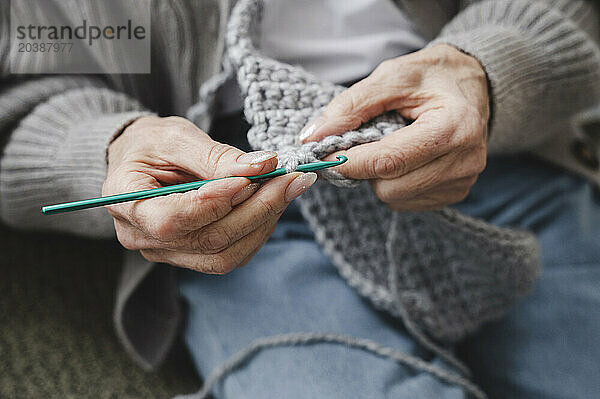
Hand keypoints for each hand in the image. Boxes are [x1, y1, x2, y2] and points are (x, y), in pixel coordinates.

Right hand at [104, 116, 316, 273]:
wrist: (140, 161)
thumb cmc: (150, 144)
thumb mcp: (175, 137)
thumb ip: (216, 156)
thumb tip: (262, 166)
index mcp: (126, 202)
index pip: (172, 219)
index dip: (215, 202)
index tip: (252, 177)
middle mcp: (141, 237)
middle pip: (208, 240)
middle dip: (257, 209)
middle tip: (290, 179)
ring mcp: (166, 252)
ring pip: (225, 254)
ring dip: (264, 222)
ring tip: (287, 188)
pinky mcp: (190, 256)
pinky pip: (231, 254)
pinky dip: (258, 230)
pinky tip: (272, 203)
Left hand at [299, 44, 488, 210]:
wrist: (474, 84)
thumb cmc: (432, 77)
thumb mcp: (390, 77)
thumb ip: (351, 106)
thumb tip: (314, 136)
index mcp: (454, 127)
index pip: (388, 161)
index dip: (349, 162)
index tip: (324, 154)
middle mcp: (465, 160)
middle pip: (389, 186)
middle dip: (365, 168)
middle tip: (362, 142)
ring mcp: (463, 181)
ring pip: (395, 198)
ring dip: (379, 177)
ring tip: (390, 145)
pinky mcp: (456, 193)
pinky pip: (406, 202)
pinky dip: (394, 184)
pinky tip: (404, 159)